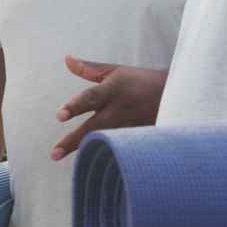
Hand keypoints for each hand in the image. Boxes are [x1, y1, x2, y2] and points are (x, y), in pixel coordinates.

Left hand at [49, 54, 167, 160]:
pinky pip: (122, 150)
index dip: (75, 106)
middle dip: (73, 141)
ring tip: (65, 162)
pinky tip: (93, 168)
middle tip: (53, 154)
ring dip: (87, 152)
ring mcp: (131, 127)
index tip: (59, 116)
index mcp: (113, 90)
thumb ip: (88, 68)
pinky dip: (109, 157)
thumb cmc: (137, 80)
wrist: (173, 93)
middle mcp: (120, 109)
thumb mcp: (114, 71)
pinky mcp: (140, 139)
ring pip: (107, 142)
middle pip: (94, 127)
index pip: (90, 98)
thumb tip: (66, 58)